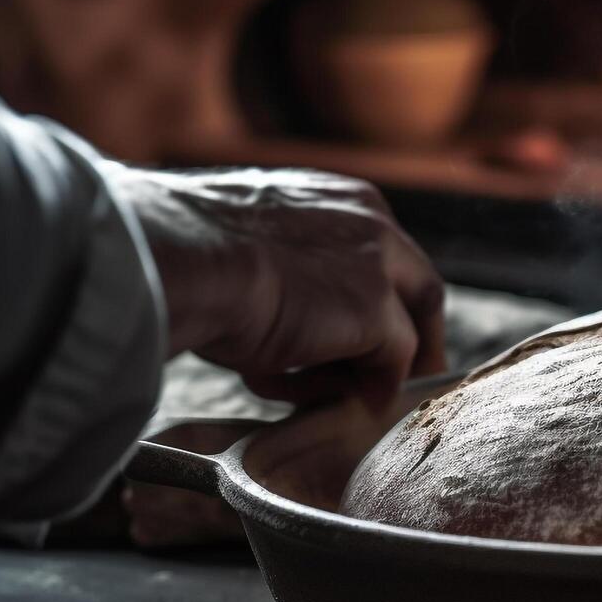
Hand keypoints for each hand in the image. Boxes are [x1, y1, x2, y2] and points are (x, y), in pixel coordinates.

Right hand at [110, 167, 445, 411]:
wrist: (183, 256)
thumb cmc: (190, 250)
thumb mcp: (248, 243)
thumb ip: (284, 267)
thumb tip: (284, 310)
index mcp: (340, 199)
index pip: (386, 253)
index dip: (386, 299)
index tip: (376, 334)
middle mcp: (372, 222)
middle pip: (419, 289)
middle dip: (414, 339)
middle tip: (395, 379)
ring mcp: (380, 266)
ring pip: (401, 332)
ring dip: (367, 373)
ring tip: (314, 395)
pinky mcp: (377, 311)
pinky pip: (388, 364)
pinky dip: (365, 390)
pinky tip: (326, 402)